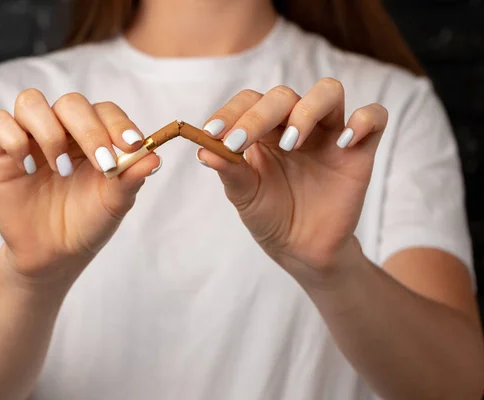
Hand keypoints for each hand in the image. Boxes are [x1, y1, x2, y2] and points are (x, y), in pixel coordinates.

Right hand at [0, 90, 159, 284]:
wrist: (54, 254)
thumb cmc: (87, 223)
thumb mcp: (114, 204)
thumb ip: (131, 178)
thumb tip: (155, 156)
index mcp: (94, 136)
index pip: (106, 111)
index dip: (119, 123)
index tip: (132, 146)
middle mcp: (63, 130)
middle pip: (71, 102)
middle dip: (89, 130)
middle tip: (103, 164)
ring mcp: (30, 137)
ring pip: (30, 102)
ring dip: (50, 133)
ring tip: (61, 170)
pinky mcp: (1, 152)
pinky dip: (14, 140)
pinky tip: (28, 169)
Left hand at [198, 79, 387, 277]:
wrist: (302, 249)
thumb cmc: (270, 216)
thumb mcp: (244, 196)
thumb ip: (229, 170)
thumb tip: (204, 151)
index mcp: (264, 130)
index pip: (249, 101)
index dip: (231, 112)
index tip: (212, 133)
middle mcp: (295, 124)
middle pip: (283, 95)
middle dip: (259, 115)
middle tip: (241, 143)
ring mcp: (329, 133)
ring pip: (328, 92)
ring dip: (307, 111)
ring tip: (291, 143)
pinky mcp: (359, 150)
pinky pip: (374, 117)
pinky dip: (363, 121)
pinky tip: (344, 143)